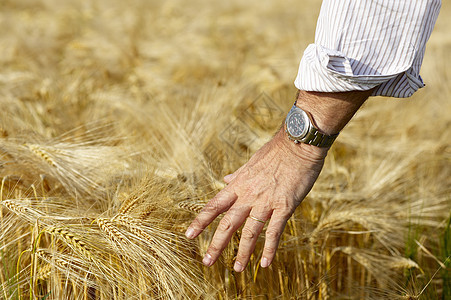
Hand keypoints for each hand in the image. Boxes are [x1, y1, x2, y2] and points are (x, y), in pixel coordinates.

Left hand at [185, 128, 327, 271]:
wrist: (299, 144)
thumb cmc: (276, 151)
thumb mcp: (251, 162)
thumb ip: (238, 175)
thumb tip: (225, 179)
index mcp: (238, 185)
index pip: (214, 206)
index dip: (200, 221)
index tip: (189, 235)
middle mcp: (248, 195)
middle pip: (228, 224)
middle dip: (216, 244)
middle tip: (207, 261)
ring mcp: (266, 202)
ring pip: (250, 232)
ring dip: (243, 253)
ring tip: (237, 268)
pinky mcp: (285, 206)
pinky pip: (274, 232)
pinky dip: (269, 249)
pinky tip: (265, 263)